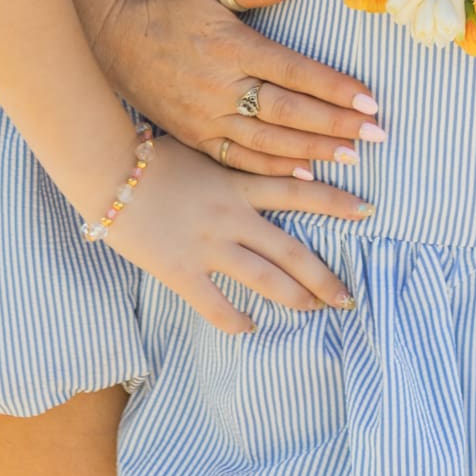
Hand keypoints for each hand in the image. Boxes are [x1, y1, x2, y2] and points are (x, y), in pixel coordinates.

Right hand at [74, 0, 384, 188]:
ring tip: (351, 156)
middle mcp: (221, 88)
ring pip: (268, 143)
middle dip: (335, 126)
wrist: (114, 41)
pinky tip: (304, 174)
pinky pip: (239, 161)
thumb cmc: (170, 7)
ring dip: (312, 151)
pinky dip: (273, 169)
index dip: (333, 87)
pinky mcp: (195, 138)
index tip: (369, 101)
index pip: (293, 71)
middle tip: (376, 136)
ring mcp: (206, 119)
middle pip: (288, 113)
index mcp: (231, 47)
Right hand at [101, 131, 361, 334]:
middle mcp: (232, 214)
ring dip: (295, 299)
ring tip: (316, 312)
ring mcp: (209, 245)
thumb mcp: (197, 146)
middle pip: (291, 248)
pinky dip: (238, 322)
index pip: (298, 189)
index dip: (335, 199)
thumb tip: (248, 160)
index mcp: (237, 181)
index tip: (367, 208)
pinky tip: (250, 328)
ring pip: (265, 278)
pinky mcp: (183, 271)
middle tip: (347, 296)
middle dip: (323, 275)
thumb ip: (225, 162)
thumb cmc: (147, 153)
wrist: (108, 169)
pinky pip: (218, 306)